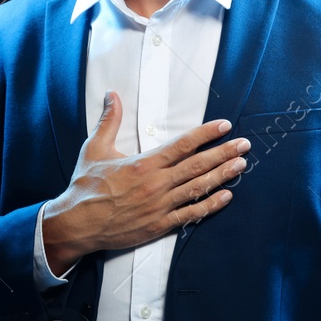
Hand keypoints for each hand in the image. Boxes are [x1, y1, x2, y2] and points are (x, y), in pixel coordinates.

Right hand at [41, 91, 250, 269]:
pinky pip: (191, 215)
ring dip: (223, 175)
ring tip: (241, 165)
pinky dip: (211, 205)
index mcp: (144, 164)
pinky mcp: (159, 225)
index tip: (224, 125)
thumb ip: (109, 121)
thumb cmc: (85, 187)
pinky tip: (226, 196)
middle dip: (224, 152)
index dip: (207, 134)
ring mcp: (160, 206)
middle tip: (245, 144)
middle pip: (198, 165)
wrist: (76, 224)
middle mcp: (156, 184)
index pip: (183, 144)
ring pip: (199, 188)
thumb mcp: (94, 149)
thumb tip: (112, 94)